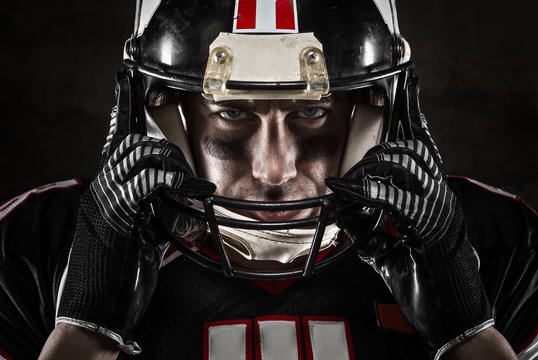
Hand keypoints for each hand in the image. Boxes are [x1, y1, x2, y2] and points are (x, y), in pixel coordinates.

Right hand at [56, 73, 214, 353]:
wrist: (95, 312)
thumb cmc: (119, 277)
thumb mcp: (142, 238)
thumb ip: (156, 213)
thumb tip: (182, 204)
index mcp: (108, 192)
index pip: (116, 141)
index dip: (122, 107)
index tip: (128, 79)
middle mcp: (102, 189)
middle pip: (131, 143)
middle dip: (165, 148)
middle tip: (187, 174)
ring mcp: (105, 199)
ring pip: (137, 154)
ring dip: (170, 162)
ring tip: (190, 185)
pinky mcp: (115, 213)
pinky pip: (146, 181)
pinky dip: (173, 179)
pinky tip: (192, 189)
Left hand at [326, 75, 492, 357]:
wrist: (455, 322)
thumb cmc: (427, 287)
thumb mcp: (388, 255)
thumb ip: (368, 233)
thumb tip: (343, 216)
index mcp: (432, 198)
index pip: (420, 148)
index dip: (409, 116)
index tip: (395, 89)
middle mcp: (440, 195)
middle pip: (412, 145)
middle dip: (380, 141)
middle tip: (354, 153)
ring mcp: (440, 208)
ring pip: (407, 162)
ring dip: (372, 164)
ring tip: (349, 180)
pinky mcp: (433, 226)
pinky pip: (396, 197)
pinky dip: (366, 191)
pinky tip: (346, 190)